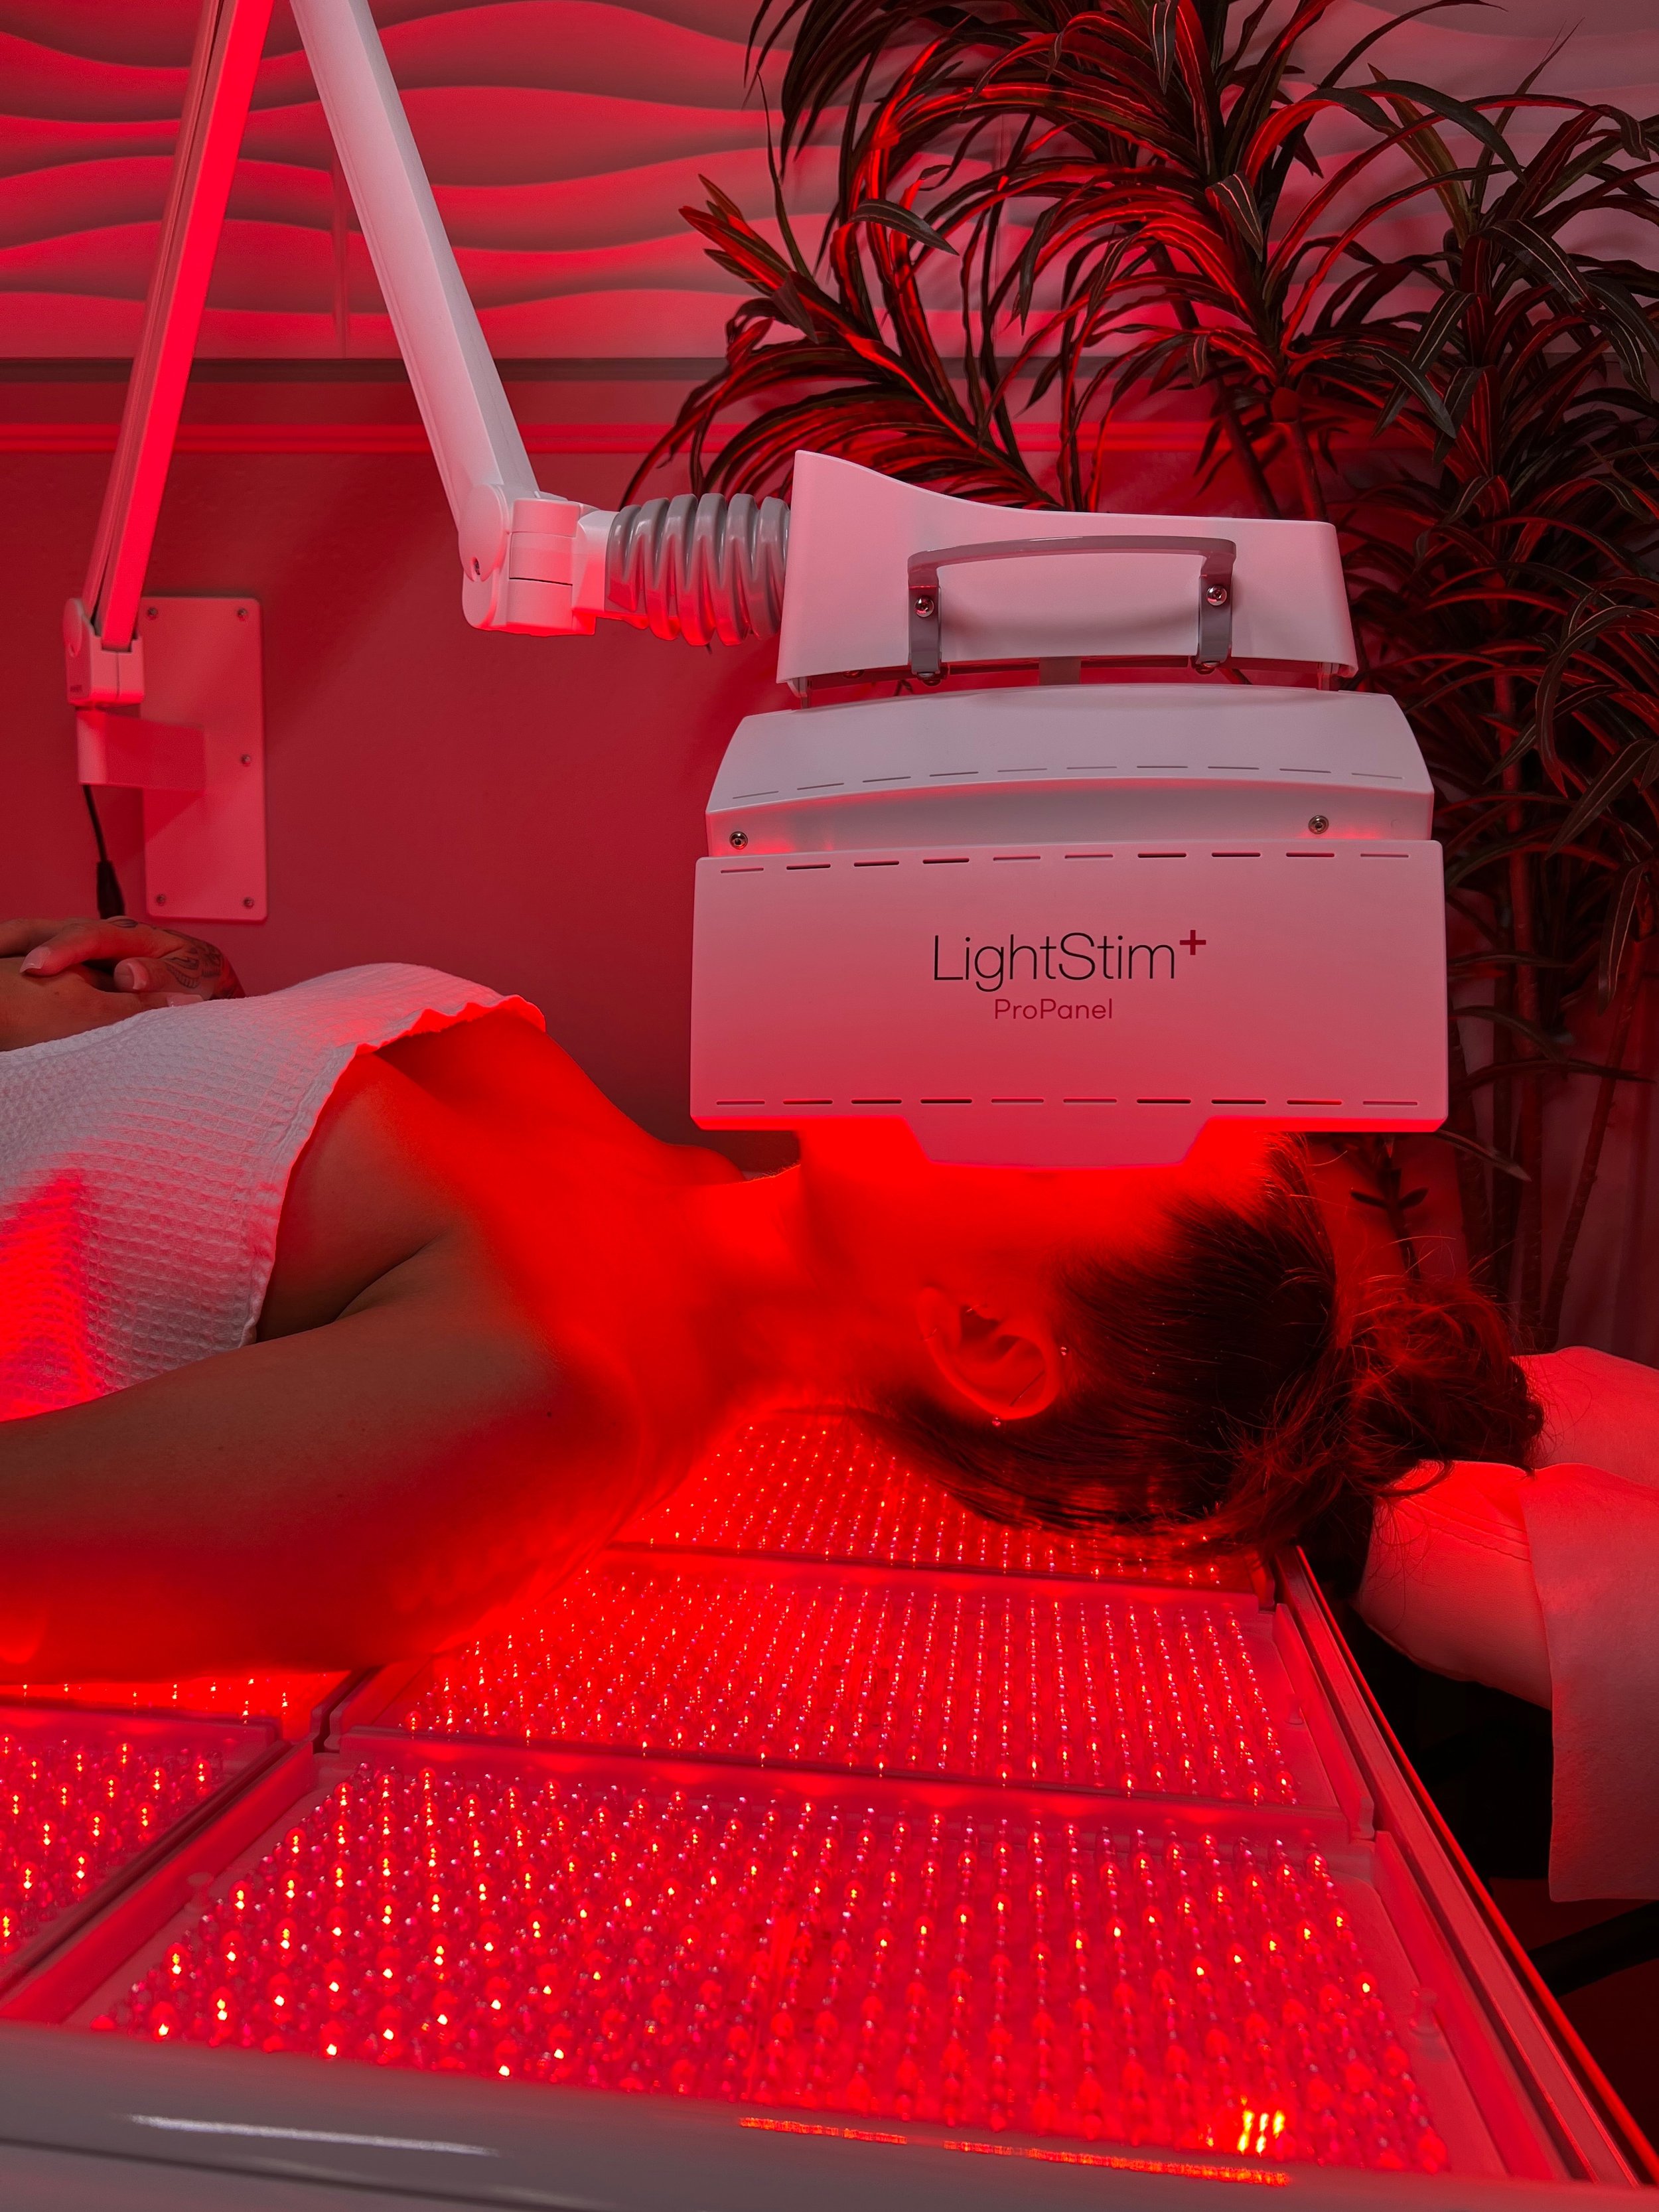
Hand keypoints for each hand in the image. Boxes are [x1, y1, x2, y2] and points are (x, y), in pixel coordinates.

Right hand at [0, 917, 243, 1003]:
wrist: (200, 975)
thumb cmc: (195, 976)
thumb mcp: (189, 976)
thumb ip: (162, 975)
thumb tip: (129, 975)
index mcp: (130, 935)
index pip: (89, 936)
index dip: (62, 950)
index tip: (36, 967)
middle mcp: (103, 934)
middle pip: (52, 931)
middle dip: (21, 943)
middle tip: (0, 964)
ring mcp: (88, 946)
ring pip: (42, 938)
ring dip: (13, 946)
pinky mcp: (81, 960)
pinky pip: (46, 954)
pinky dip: (22, 957)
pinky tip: (5, 966)